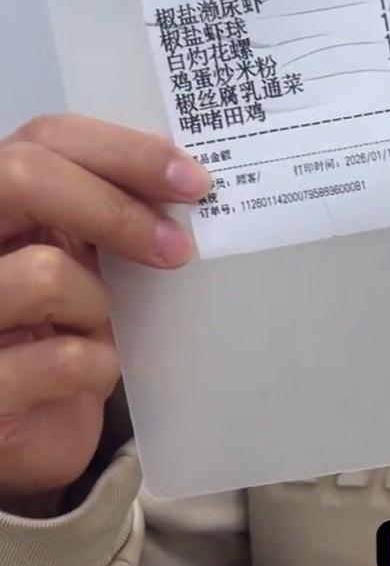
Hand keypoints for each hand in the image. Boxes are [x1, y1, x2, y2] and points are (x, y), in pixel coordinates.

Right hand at [0, 116, 208, 509]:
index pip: (44, 137)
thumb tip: (184, 179)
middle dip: (114, 209)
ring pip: (45, 273)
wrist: (26, 428)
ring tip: (94, 328)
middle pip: (22, 176)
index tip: (191, 181)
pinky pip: (61, 359)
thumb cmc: (54, 330)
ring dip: (97, 306)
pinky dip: (98, 369)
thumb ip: (103, 212)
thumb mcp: (74, 258)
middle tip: (177, 248)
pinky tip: (92, 375)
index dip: (123, 151)